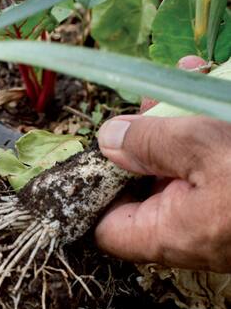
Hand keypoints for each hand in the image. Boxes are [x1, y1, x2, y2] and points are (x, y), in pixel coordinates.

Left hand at [95, 57, 230, 272]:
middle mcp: (188, 232)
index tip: (101, 145)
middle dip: (146, 135)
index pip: (107, 226)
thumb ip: (150, 142)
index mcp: (168, 232)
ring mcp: (214, 218)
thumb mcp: (204, 145)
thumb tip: (107, 139)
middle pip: (144, 185)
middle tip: (155, 99)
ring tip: (192, 76)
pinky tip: (213, 87)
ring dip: (182, 122)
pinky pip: (211, 165)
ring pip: (181, 167)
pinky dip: (209, 132)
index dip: (94, 187)